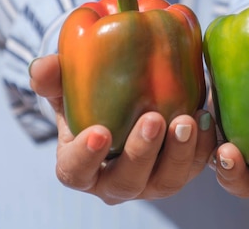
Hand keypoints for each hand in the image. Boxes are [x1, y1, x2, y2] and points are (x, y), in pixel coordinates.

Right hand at [29, 54, 216, 203]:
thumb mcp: (68, 88)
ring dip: (179, 152)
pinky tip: (206, 118)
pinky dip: (203, 146)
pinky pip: (195, 167)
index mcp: (81, 166)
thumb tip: (41, 67)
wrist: (127, 107)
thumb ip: (53, 78)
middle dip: (142, 152)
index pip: (76, 172)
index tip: (100, 132)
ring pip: (166, 181)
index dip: (86, 157)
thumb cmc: (91, 102)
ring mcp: (151, 181)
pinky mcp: (180, 171)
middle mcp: (116, 182)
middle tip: (154, 119)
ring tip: (187, 120)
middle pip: (127, 181)